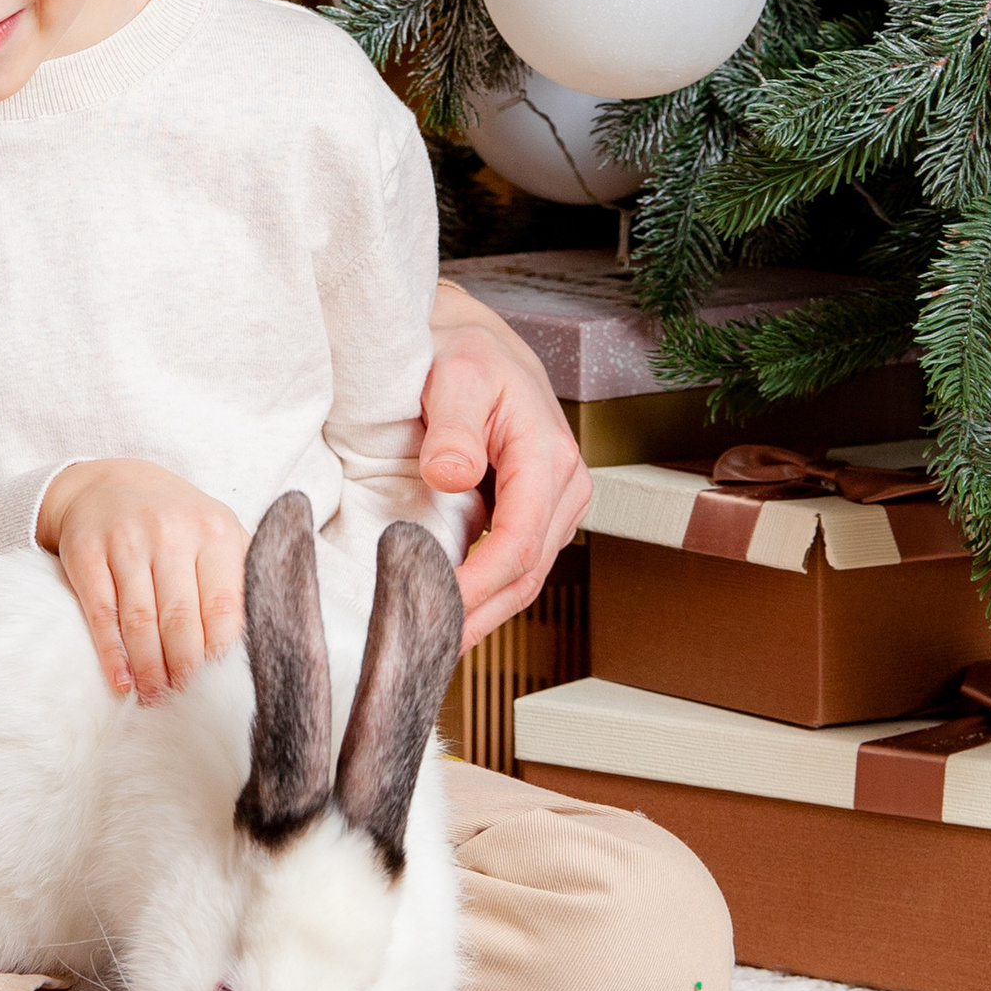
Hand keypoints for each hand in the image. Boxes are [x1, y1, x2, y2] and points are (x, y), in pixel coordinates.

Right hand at [36, 459, 247, 703]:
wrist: (108, 483)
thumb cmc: (176, 523)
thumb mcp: (216, 535)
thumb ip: (242, 580)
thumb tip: (264, 646)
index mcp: (215, 532)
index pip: (224, 608)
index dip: (221, 657)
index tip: (222, 692)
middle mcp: (171, 532)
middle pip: (181, 620)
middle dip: (186, 672)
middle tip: (189, 706)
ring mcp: (126, 540)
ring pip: (140, 620)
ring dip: (149, 670)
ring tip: (156, 700)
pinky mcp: (87, 551)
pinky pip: (101, 612)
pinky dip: (112, 653)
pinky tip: (122, 681)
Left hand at [421, 278, 591, 649]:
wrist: (476, 339)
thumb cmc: (465, 351)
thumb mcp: (455, 375)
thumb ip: (453, 427)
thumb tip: (451, 473)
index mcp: (549, 457)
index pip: (518, 544)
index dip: (478, 588)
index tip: (436, 613)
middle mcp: (564, 486)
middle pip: (527, 575)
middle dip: (479, 617)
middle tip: (425, 650)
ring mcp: (553, 503)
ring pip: (525, 578)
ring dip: (483, 613)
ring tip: (432, 643)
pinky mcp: (535, 511)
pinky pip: (515, 563)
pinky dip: (485, 593)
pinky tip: (447, 611)